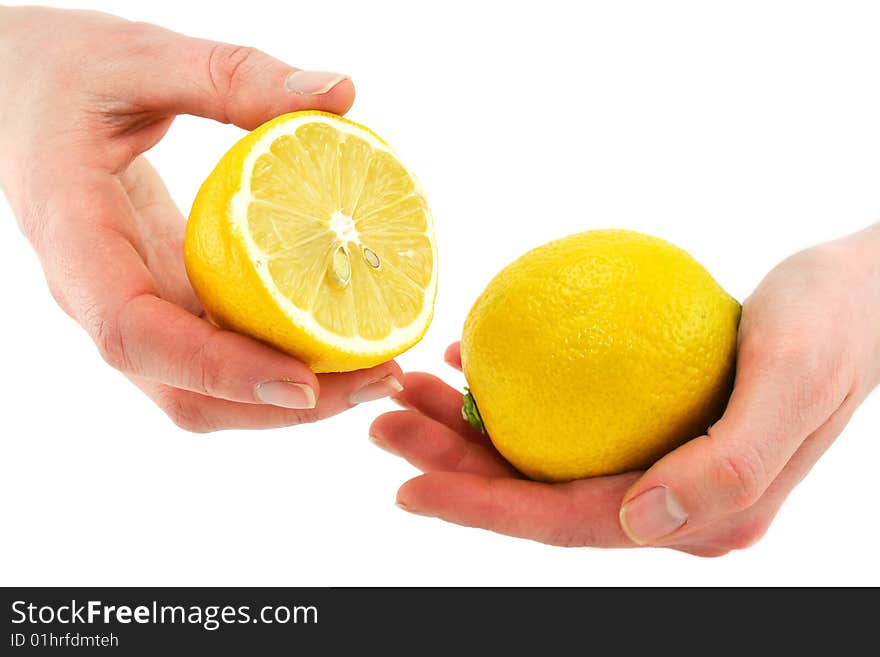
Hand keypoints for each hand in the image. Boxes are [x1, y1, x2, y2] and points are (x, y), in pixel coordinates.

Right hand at [0, 7, 402, 430]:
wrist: (17, 97)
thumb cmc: (64, 73)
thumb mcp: (138, 56)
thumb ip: (233, 75)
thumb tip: (342, 93)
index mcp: (75, 240)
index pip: (133, 333)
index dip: (218, 369)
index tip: (303, 383)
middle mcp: (100, 295)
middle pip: (185, 389)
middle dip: (283, 404)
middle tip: (383, 375)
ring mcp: (134, 305)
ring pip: (207, 387)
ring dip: (294, 394)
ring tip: (382, 367)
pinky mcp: (166, 298)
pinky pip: (223, 348)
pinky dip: (283, 354)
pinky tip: (350, 326)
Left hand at [370, 224, 879, 555]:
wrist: (862, 291)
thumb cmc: (834, 324)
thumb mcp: (795, 378)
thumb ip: (730, 465)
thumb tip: (641, 524)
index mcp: (700, 514)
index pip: (571, 523)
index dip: (484, 510)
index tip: (406, 484)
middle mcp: (668, 500)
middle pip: (539, 492)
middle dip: (453, 466)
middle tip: (384, 419)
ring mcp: (655, 460)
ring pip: (540, 454)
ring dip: (466, 426)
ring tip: (408, 388)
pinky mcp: (648, 421)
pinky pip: (563, 415)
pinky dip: (511, 391)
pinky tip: (469, 359)